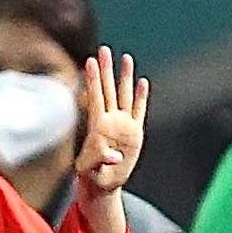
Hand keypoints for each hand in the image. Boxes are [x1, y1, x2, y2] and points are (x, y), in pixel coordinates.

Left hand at [75, 46, 148, 193]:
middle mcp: (111, 121)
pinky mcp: (135, 132)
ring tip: (126, 57)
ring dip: (125, 77)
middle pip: (109, 90)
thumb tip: (113, 156)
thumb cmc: (92, 176)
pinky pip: (139, 110)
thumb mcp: (91, 171)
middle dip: (107, 69)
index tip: (90, 61)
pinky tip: (142, 82)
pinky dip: (140, 97)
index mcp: (98, 127)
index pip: (95, 97)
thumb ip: (100, 162)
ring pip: (124, 95)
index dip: (93, 79)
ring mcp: (123, 124)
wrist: (104, 184)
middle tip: (104, 48)